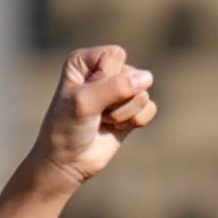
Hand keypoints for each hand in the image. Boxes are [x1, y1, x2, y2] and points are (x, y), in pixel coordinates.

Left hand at [23, 42, 157, 193]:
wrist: (66, 162)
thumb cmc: (67, 128)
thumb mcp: (85, 103)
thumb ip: (115, 87)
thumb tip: (147, 78)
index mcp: (85, 61)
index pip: (115, 55)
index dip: (107, 77)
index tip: (88, 95)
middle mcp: (103, 71)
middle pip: (132, 74)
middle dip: (116, 100)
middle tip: (95, 113)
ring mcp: (119, 90)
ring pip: (143, 93)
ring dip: (123, 114)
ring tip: (102, 121)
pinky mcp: (131, 109)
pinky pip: (150, 108)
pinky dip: (135, 121)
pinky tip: (115, 127)